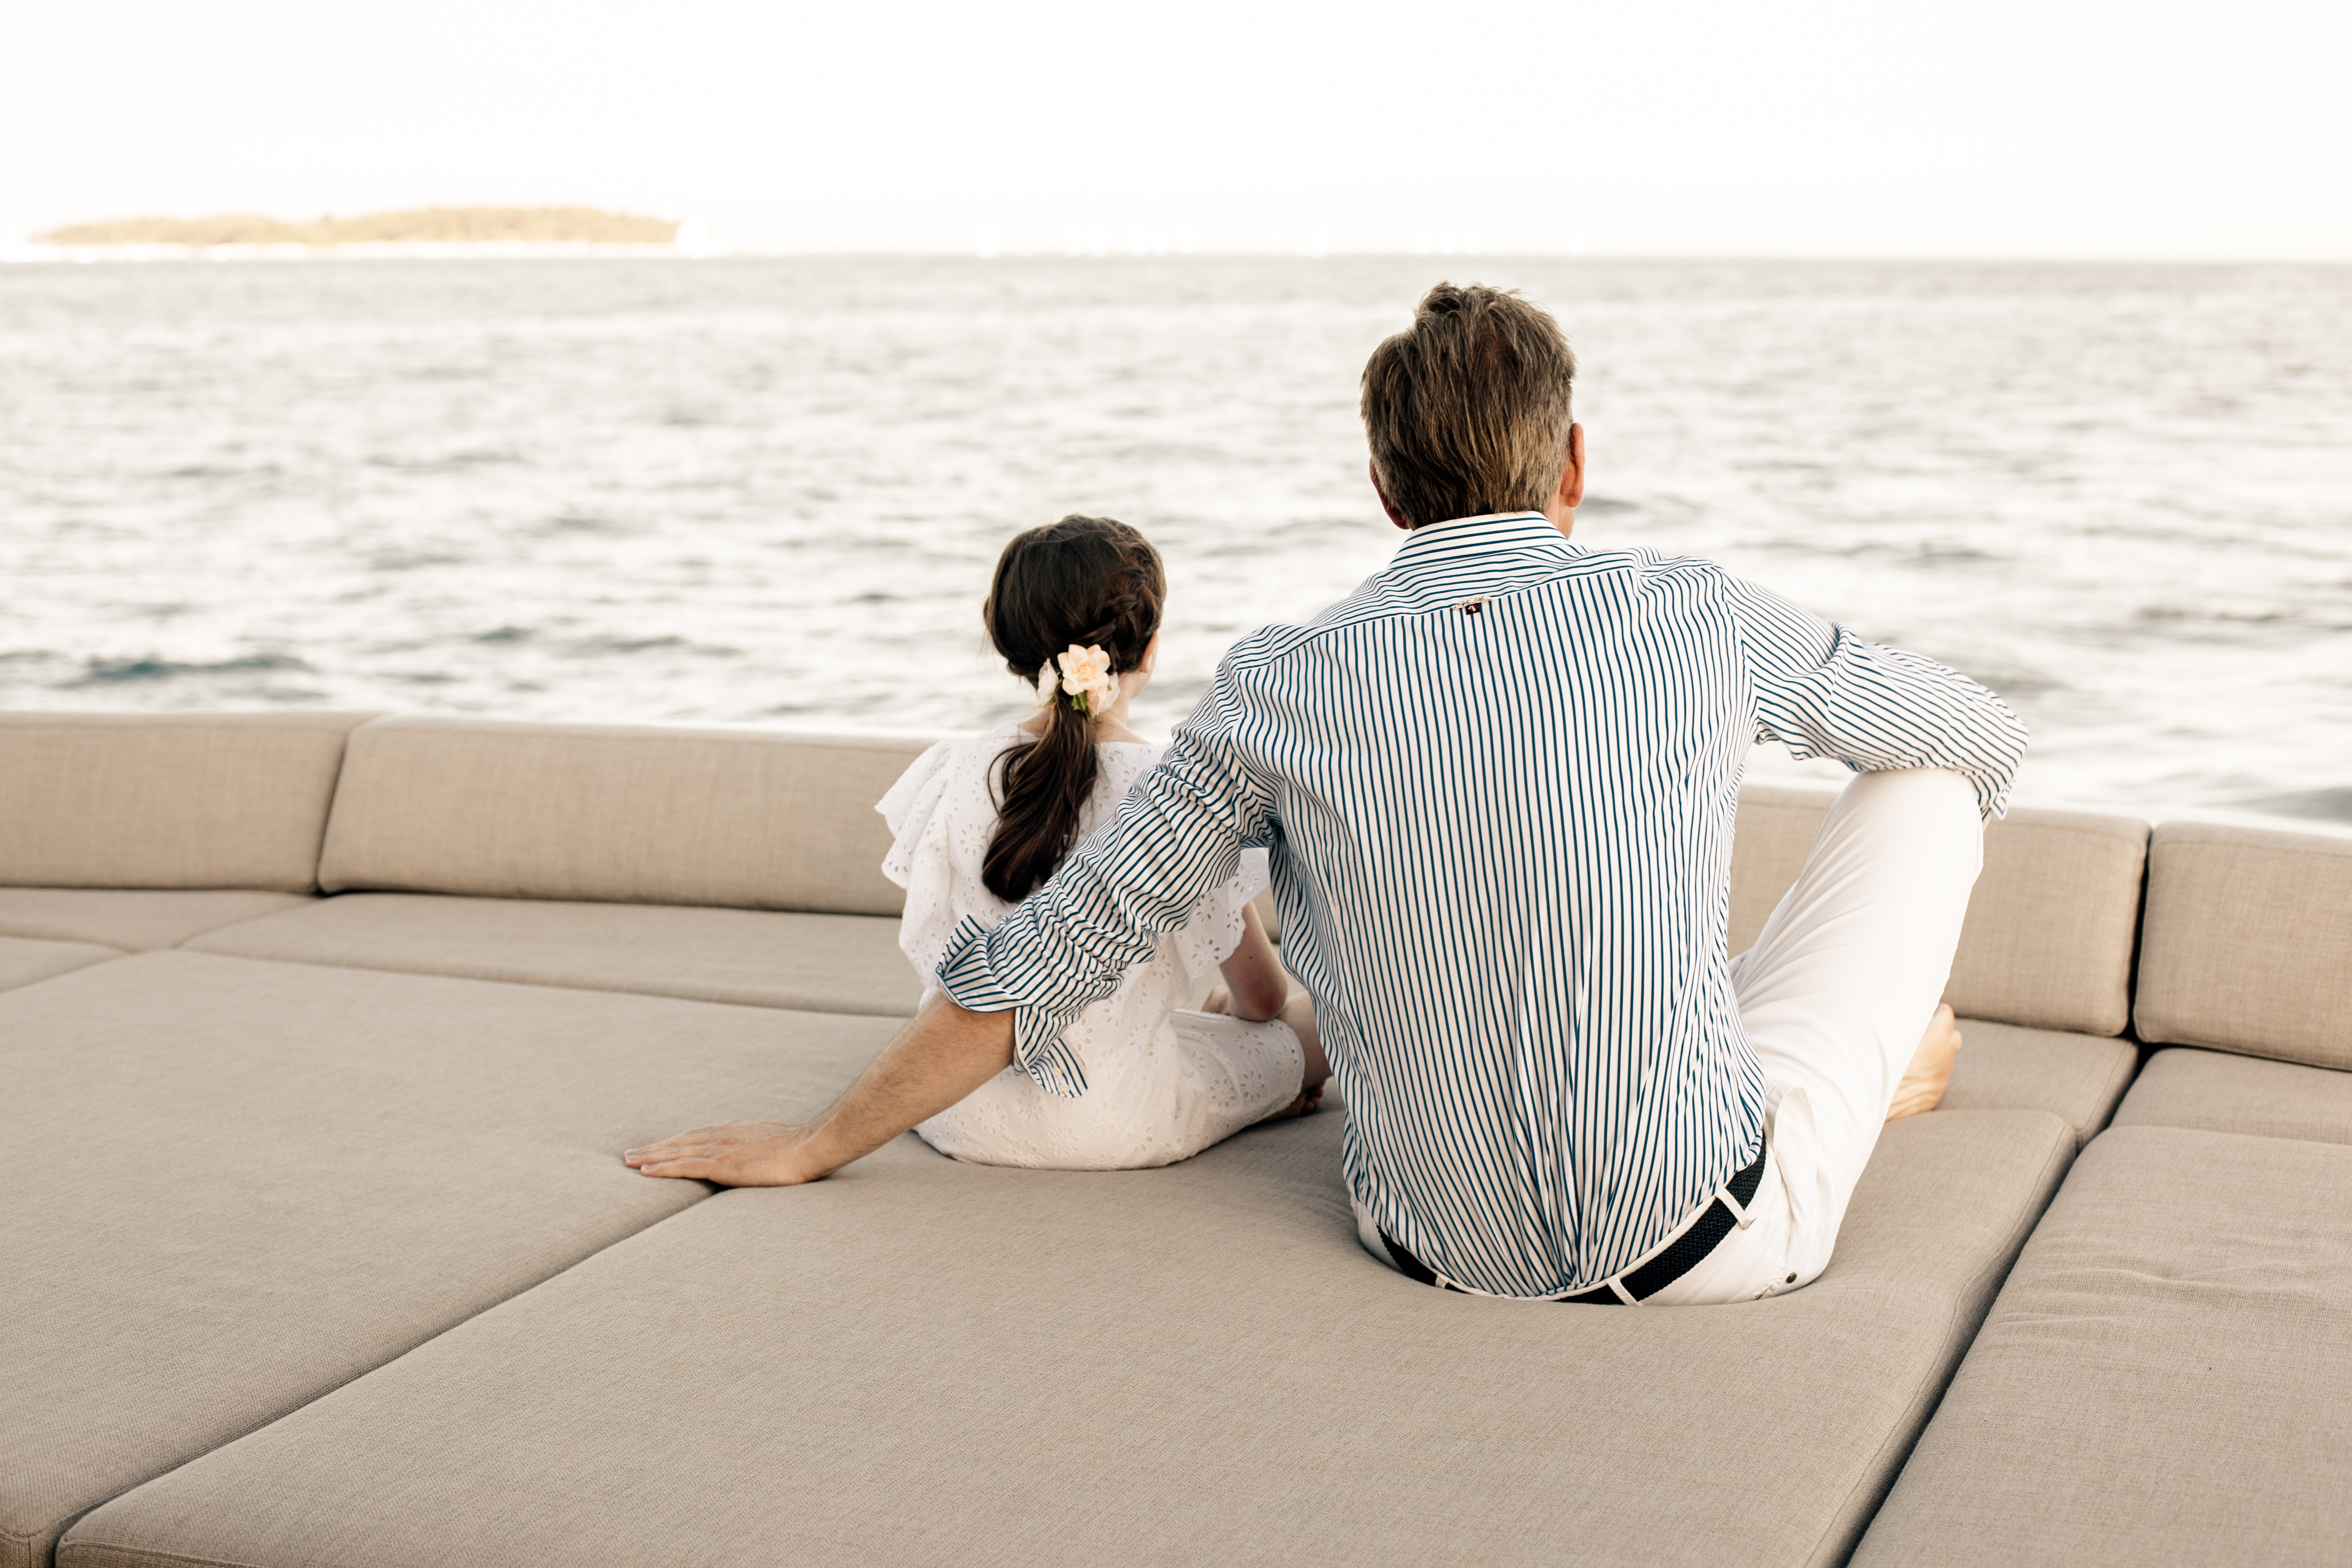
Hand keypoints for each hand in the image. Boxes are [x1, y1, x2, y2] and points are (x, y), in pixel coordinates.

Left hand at [624, 1120, 834, 1185]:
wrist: (809, 1146)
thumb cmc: (798, 1146)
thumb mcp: (771, 1139)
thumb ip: (754, 1143)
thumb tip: (752, 1150)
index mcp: (732, 1130)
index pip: (694, 1135)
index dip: (672, 1142)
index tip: (655, 1147)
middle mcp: (721, 1135)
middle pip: (678, 1141)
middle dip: (653, 1148)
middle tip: (629, 1154)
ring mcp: (720, 1149)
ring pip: (676, 1151)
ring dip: (650, 1156)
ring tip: (630, 1161)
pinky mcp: (722, 1165)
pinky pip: (685, 1166)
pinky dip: (663, 1168)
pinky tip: (646, 1171)